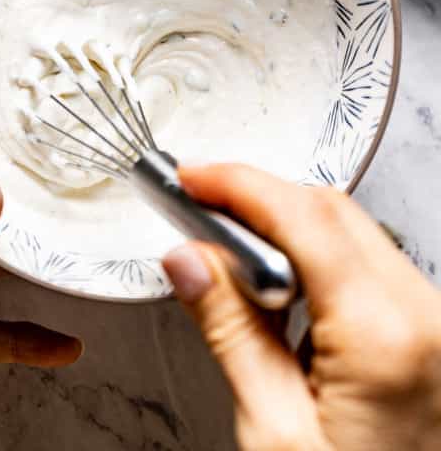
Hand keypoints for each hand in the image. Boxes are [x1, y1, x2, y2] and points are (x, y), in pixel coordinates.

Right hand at [162, 164, 440, 450]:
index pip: (304, 218)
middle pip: (335, 212)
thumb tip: (189, 261)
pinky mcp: (434, 342)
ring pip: (356, 235)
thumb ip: (230, 331)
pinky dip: (319, 260)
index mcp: (385, 336)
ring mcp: (438, 329)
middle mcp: (427, 320)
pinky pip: (374, 270)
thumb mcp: (271, 429)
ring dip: (288, 229)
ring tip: (227, 261)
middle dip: (260, 198)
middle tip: (196, 209)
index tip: (190, 179)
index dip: (239, 185)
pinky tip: (277, 291)